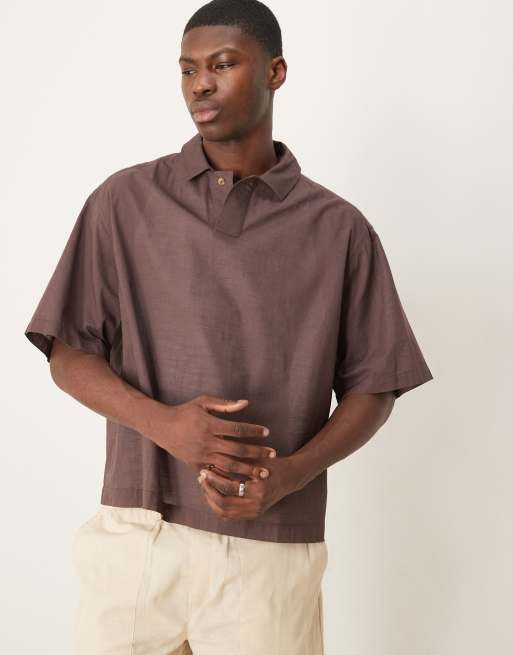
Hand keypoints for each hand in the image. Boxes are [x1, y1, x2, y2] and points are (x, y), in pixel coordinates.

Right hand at [145, 395, 275, 478]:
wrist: (162, 427)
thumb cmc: (185, 411)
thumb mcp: (204, 402)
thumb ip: (225, 404)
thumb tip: (246, 403)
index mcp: (210, 425)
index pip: (237, 429)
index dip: (253, 430)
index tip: (267, 432)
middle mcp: (207, 442)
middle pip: (238, 450)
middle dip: (257, 453)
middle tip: (273, 454)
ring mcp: (202, 456)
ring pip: (230, 466)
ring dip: (248, 470)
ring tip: (263, 473)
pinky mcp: (197, 465)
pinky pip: (217, 475)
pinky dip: (231, 479)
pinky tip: (244, 482)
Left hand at [197, 455, 300, 520]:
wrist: (291, 477)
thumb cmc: (273, 464)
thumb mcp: (256, 460)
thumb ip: (237, 461)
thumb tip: (213, 457)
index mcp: (257, 490)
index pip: (228, 488)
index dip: (214, 479)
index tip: (204, 470)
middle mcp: (256, 505)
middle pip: (223, 504)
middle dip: (209, 491)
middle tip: (201, 478)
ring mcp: (254, 512)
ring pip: (224, 513)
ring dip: (211, 500)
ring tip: (205, 486)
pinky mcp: (253, 515)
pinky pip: (230, 516)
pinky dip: (218, 506)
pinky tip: (212, 494)